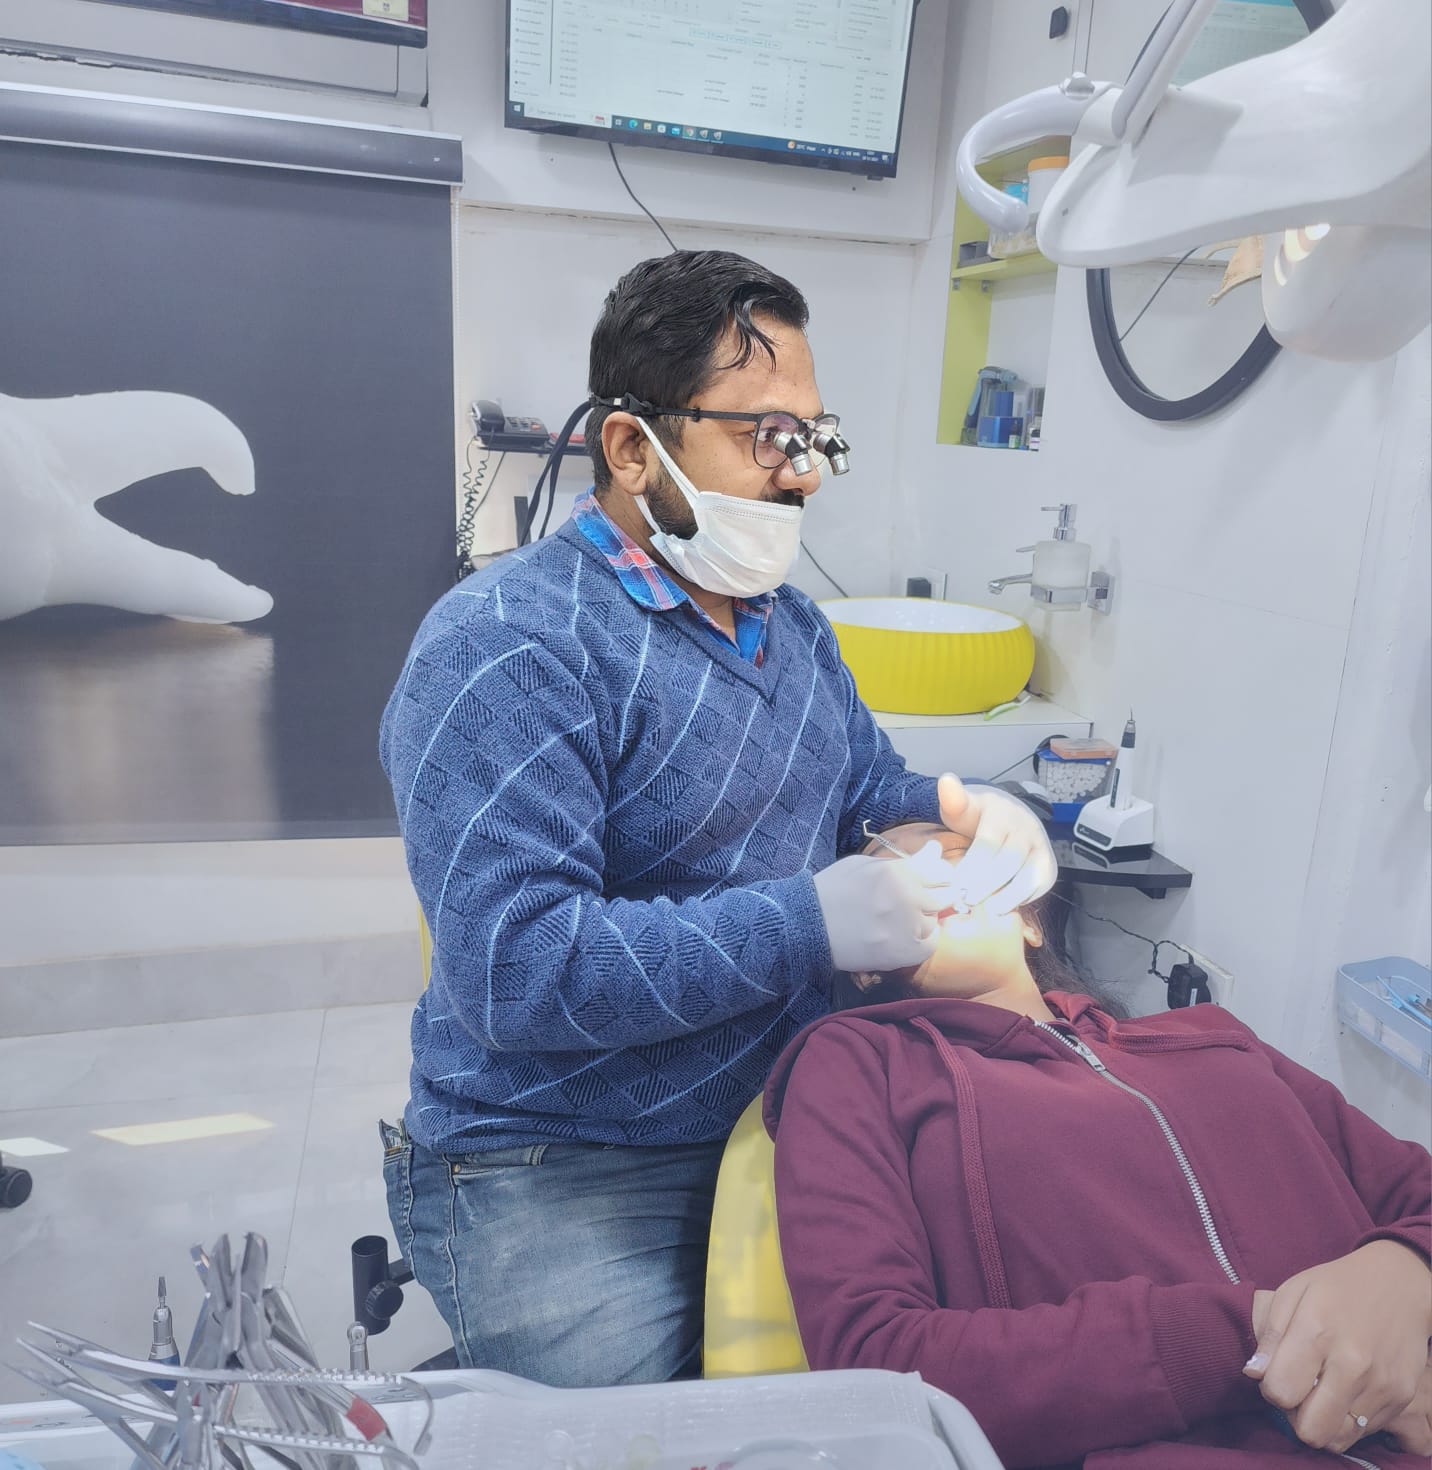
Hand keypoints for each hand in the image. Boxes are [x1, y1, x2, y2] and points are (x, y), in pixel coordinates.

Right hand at [813, 843, 955, 974]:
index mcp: (897, 871)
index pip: (941, 870)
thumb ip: (903, 859)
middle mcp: (907, 897)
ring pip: (935, 920)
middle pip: (946, 895)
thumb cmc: (833, 890)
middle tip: (914, 900)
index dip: (938, 875)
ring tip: (899, 919)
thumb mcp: (865, 865)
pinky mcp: (903, 953)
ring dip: (923, 918)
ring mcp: (907, 927)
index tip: (929, 879)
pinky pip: (931, 944)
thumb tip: (935, 850)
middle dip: (935, 895)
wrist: (807, 925)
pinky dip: (922, 940)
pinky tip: (903, 936)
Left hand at [938, 773, 1057, 914]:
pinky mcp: (1049, 865)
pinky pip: (1039, 885)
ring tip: (987, 909)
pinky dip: (1023, 898)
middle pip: (1008, 862)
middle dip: (987, 884)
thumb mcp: (963, 806)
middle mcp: (1026, 828)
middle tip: (968, 900)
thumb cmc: (979, 816)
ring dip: (1008, 896)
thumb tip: (946, 780)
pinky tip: (1003, 905)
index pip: (987, 843)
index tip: (956, 885)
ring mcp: (1040, 847)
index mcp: (1001, 813)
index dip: (972, 866)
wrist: (1008, 816)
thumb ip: (953, 799)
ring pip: (1029, 875)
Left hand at [1243, 1241, 1431, 1451]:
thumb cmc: (1336, 1286)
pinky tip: (1343, 1391)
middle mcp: (1353, 1366)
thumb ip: (1270, 1335)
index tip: (1276, 1373)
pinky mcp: (1401, 1399)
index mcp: (1318, 1332)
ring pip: (1337, 1439)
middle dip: (1294, 1416)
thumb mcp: (1292, 1292)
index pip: (1281, 1392)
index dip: (1270, 1388)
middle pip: (1310, 1430)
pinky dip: (1346, 1420)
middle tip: (1297, 1390)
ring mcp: (1381, 1386)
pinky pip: (1363, 1433)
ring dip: (1321, 1422)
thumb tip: (1253, 1374)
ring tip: (1319, 1392)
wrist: (1398, 1286)